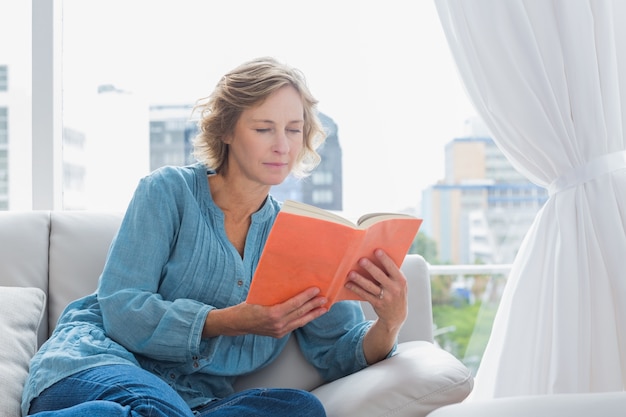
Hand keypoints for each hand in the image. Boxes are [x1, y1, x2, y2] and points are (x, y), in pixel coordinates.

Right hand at [203, 287, 327, 338]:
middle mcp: (278, 324)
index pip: (294, 304)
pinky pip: (295, 325)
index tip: (316, 290)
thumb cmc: (247, 306)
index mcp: (273, 313)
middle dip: (314, 305)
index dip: (306, 297)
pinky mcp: (279, 334)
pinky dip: (304, 319)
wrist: (237, 323)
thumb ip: (275, 294)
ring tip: (324, 308)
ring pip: (300, 321)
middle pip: (300, 313)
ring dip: (313, 314)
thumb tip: (290, 283)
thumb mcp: (260, 296)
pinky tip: (311, 314)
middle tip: (325, 298)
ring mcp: (279, 331)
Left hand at [345, 249, 407, 332]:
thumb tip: (376, 255)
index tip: (377, 250)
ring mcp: (385, 298)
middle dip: (370, 267)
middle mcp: (394, 289)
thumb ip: (391, 272)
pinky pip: (365, 295)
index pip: (392, 268)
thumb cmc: (396, 292)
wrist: (397, 315)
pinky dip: (356, 289)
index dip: (385, 259)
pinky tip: (348, 284)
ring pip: (370, 287)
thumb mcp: (399, 283)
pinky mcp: (377, 304)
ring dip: (360, 279)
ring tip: (351, 273)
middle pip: (380, 276)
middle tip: (361, 260)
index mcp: (401, 280)